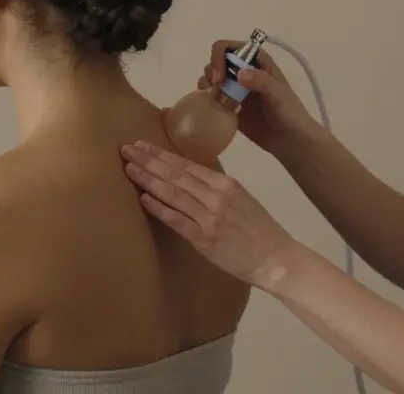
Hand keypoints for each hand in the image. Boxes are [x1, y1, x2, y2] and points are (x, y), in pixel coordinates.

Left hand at [120, 140, 298, 289]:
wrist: (277, 259)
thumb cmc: (260, 230)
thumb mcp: (242, 200)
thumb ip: (217, 189)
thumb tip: (189, 180)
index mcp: (226, 184)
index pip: (187, 165)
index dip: (162, 154)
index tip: (142, 145)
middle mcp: (216, 196)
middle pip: (176, 174)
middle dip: (149, 161)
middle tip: (126, 149)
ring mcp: (209, 217)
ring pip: (173, 193)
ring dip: (148, 180)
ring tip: (129, 168)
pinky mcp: (204, 239)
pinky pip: (177, 220)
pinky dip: (159, 208)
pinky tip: (143, 198)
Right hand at [200, 40, 320, 157]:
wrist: (289, 140)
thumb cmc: (289, 113)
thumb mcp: (279, 94)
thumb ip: (261, 81)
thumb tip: (239, 73)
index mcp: (257, 61)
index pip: (230, 48)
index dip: (220, 57)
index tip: (219, 77)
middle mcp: (244, 70)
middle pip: (217, 60)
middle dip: (212, 71)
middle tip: (216, 88)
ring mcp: (235, 88)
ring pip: (212, 76)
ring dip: (207, 83)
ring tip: (213, 97)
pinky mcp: (229, 104)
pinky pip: (212, 95)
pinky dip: (207, 98)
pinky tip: (212, 107)